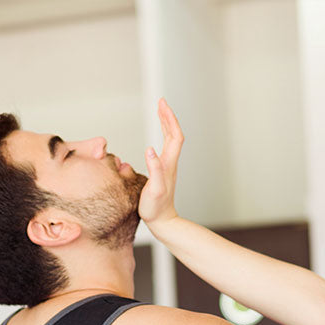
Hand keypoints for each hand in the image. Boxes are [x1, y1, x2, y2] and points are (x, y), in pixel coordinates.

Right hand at [139, 98, 182, 227]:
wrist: (163, 222)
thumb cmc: (156, 209)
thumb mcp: (154, 190)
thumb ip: (154, 170)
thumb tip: (150, 149)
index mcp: (168, 164)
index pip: (174, 136)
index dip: (169, 119)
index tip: (162, 104)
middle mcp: (170, 164)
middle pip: (173, 135)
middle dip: (168, 117)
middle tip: (160, 102)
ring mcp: (168, 168)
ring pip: (170, 141)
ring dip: (166, 125)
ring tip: (160, 112)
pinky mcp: (163, 172)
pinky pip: (165, 148)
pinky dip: (163, 136)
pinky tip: (157, 135)